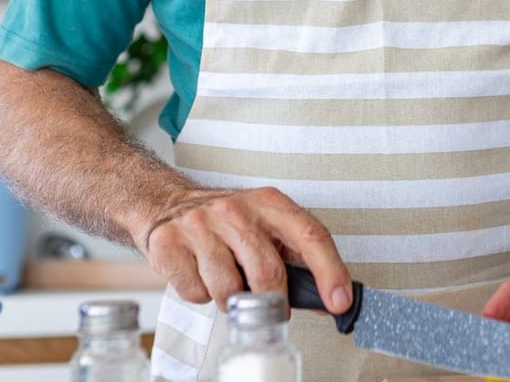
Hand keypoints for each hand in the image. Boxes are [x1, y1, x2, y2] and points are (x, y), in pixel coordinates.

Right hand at [141, 186, 352, 313]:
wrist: (170, 205)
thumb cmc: (227, 223)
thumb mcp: (267, 228)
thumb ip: (298, 260)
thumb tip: (329, 300)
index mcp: (269, 203)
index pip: (310, 234)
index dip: (330, 270)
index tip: (339, 301)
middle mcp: (235, 209)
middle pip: (267, 273)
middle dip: (272, 301)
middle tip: (269, 307)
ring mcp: (200, 224)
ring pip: (229, 290)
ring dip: (232, 300)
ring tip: (227, 280)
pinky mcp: (169, 243)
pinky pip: (196, 293)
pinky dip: (201, 295)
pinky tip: (200, 274)